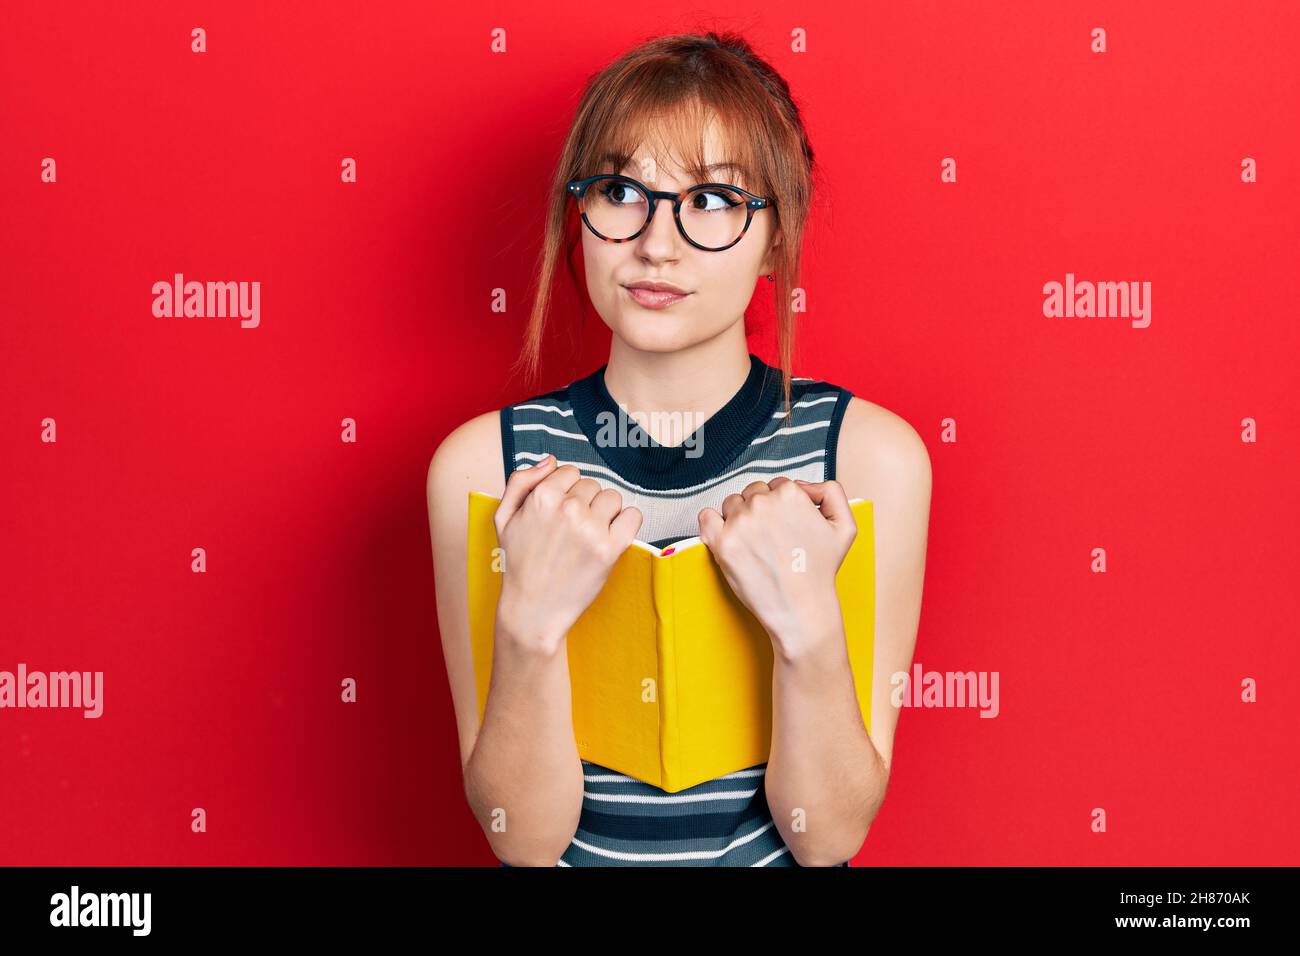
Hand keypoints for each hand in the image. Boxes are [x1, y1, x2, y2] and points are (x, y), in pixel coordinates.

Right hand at [493, 455, 642, 651]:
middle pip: (592, 485)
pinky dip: (626, 523)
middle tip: (572, 529)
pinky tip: (610, 536)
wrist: (532, 609)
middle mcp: (569, 509)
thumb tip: (550, 460)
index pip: (570, 472)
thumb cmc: (518, 563)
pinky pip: (633, 516)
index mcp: (542, 497)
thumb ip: (521, 481)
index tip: (560, 511)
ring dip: (605, 512)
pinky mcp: (610, 549)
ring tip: (589, 534)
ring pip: (613, 498)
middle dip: (584, 502)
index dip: (565, 491)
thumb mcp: (503, 518)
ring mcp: (591, 529)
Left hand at [697, 477, 856, 653]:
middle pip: (753, 492)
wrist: (801, 609)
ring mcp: (740, 523)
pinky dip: (712, 523)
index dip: (782, 506)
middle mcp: (763, 504)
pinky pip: (706, 517)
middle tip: (771, 537)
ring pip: (732, 504)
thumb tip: (805, 485)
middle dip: (760, 510)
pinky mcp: (723, 543)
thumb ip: (831, 492)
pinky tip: (726, 536)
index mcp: (790, 494)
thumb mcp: (845, 526)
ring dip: (739, 517)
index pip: (777, 485)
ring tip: (754, 543)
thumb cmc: (819, 572)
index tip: (784, 524)